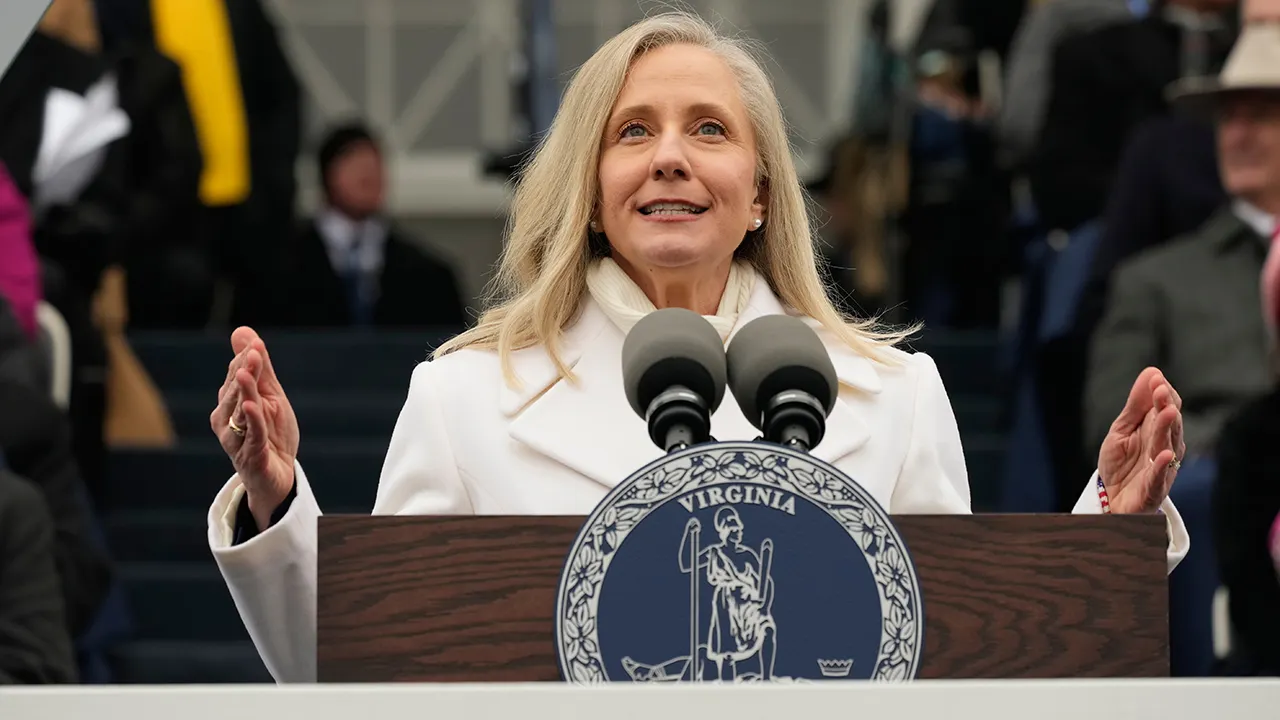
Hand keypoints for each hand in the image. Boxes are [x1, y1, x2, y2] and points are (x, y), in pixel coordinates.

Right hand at [210, 327, 298, 530]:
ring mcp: (236, 439)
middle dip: (245, 371)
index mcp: (229, 403)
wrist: (278, 474)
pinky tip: (253, 406)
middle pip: (235, 391)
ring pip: (240, 412)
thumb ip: (259, 367)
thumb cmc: (270, 432)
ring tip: (247, 374)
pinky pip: (251, 436)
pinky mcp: (250, 456)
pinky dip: (253, 421)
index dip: (247, 359)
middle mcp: (226, 420)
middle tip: (254, 353)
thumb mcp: (269, 395)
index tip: (256, 343)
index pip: (236, 376)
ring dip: (244, 392)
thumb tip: (242, 332)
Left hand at [1098, 367, 1184, 513]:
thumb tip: (1151, 372)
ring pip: (1167, 447)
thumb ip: (1136, 405)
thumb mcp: (1122, 430)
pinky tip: (1163, 455)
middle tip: (1161, 390)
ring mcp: (1161, 470)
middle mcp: (1165, 448)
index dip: (1162, 394)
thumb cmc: (1121, 464)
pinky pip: (1158, 478)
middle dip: (1165, 407)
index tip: (1156, 378)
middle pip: (1169, 425)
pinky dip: (1161, 467)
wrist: (1110, 501)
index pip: (1166, 408)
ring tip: (1167, 411)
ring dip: (1168, 429)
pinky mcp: (1153, 490)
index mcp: (1158, 432)